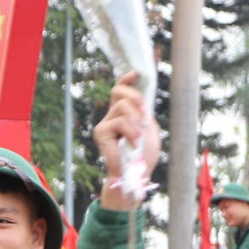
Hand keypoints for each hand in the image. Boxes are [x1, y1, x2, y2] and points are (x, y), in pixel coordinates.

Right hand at [92, 72, 161, 209]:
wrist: (136, 175)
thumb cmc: (144, 156)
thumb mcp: (148, 128)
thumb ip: (143, 111)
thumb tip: (142, 93)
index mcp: (123, 114)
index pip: (119, 91)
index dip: (126, 80)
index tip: (136, 73)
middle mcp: (111, 116)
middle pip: (119, 92)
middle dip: (135, 98)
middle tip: (144, 116)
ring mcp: (104, 123)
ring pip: (122, 106)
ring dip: (135, 121)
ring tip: (138, 138)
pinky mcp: (101, 132)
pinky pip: (119, 121)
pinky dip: (130, 131)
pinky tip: (133, 144)